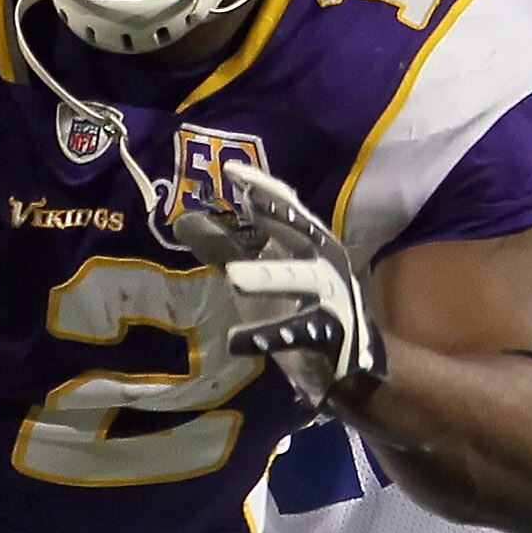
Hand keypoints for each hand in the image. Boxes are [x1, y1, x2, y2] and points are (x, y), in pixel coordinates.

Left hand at [219, 163, 386, 412]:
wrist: (349, 362)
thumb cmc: (299, 308)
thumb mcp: (259, 273)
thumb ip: (224, 247)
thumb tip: (182, 221)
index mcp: (310, 241)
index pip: (287, 205)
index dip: (261, 186)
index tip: (230, 169)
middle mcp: (325, 261)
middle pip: (301, 232)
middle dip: (276, 214)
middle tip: (246, 197)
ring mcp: (331, 298)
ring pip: (301, 282)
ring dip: (270, 276)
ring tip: (234, 277)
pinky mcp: (328, 335)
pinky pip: (299, 335)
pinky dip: (269, 337)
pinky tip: (237, 341)